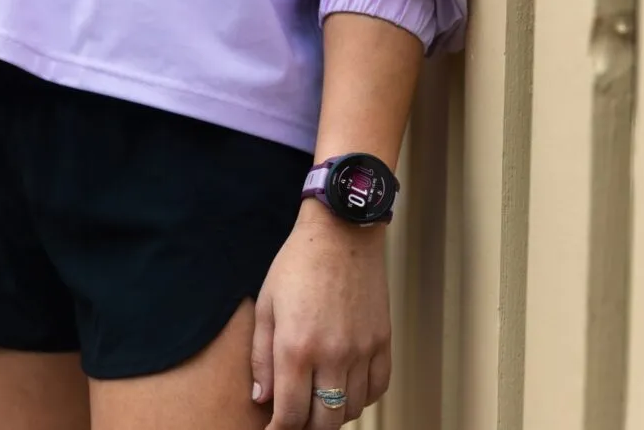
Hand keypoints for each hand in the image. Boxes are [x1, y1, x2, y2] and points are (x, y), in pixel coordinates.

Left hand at [251, 201, 391, 429]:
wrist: (342, 232)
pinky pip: (378, 388)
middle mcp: (332, 355)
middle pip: (324, 422)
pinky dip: (362, 398)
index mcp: (296, 347)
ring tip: (318, 402)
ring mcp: (362, 349)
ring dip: (333, 414)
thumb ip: (261, 357)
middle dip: (305, 428)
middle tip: (295, 419)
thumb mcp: (266, 306)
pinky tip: (346, 388)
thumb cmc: (297, 264)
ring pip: (351, 409)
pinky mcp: (383, 340)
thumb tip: (262, 399)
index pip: (290, 415)